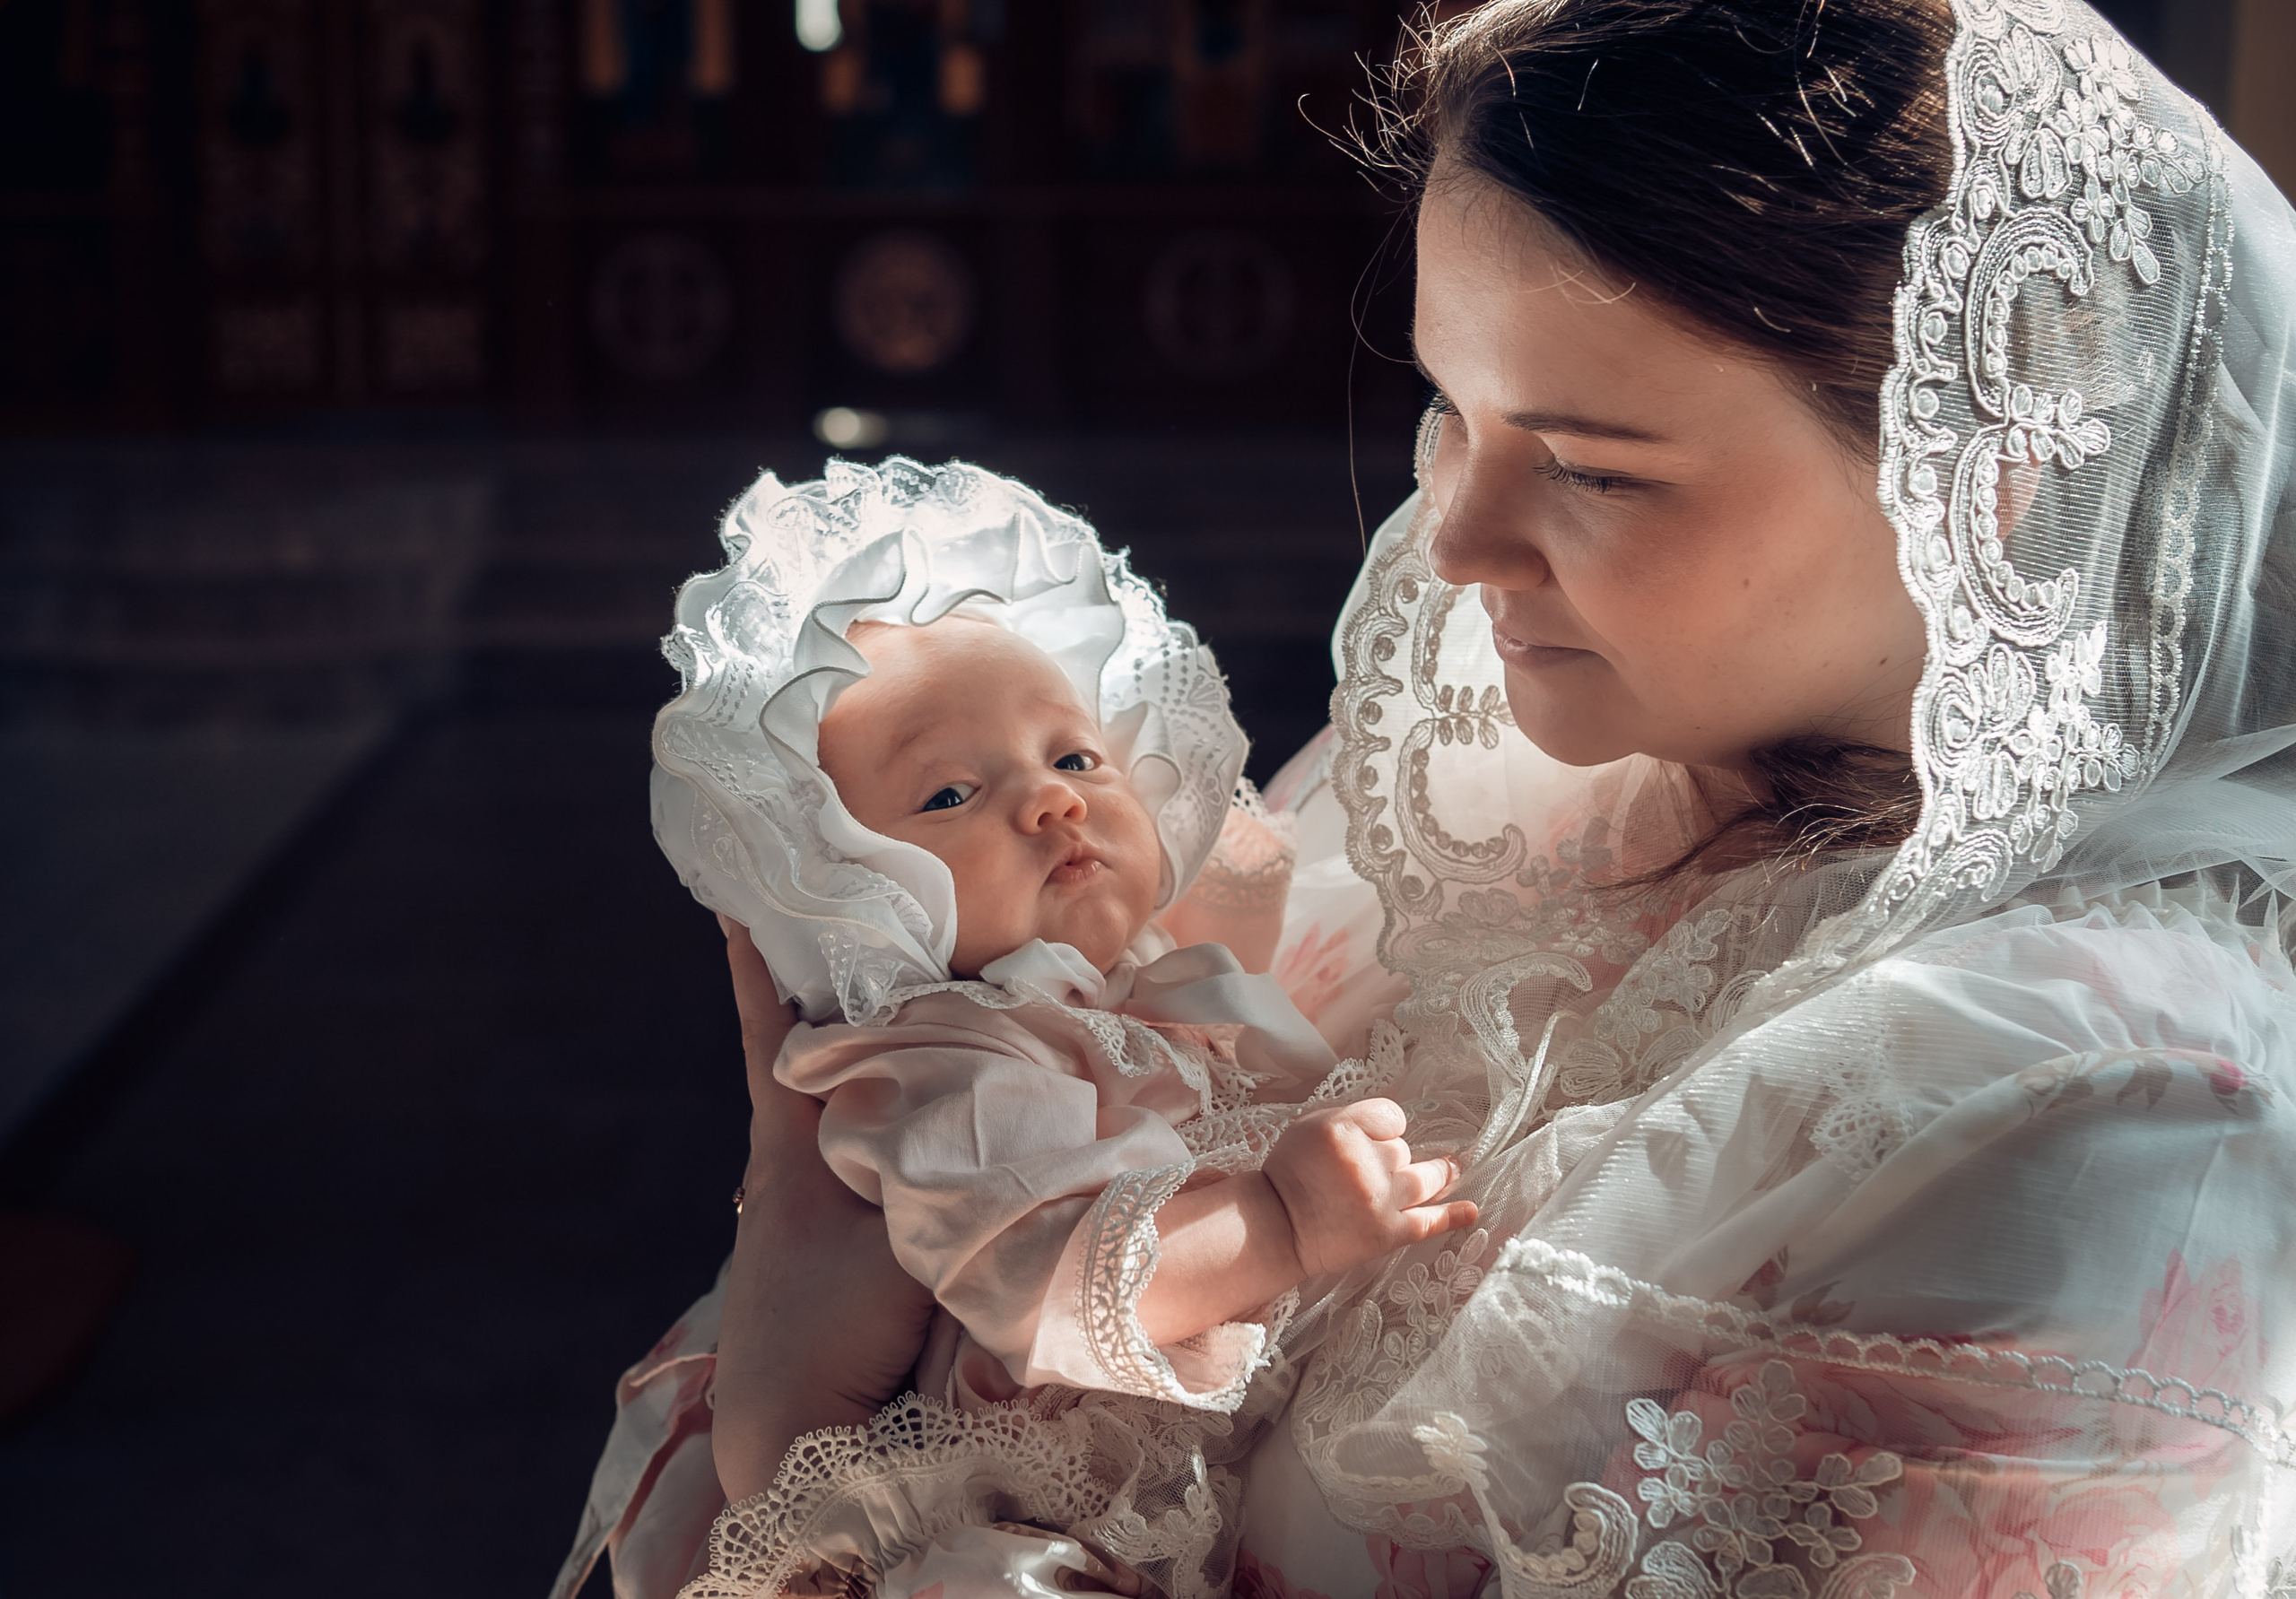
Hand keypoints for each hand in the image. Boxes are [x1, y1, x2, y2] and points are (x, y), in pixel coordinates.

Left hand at [710, 915, 938, 1501]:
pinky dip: (906, 1125)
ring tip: (935, 1001)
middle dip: (848, 993)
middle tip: (887, 924)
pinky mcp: (840, 1252)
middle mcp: (795, 1162)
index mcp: (789, 1141)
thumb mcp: (903, 1231)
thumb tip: (1032, 1103)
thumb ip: (960, 1166)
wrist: (795, 1437)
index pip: (771, 1028)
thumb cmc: (831, 1329)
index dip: (757, 961)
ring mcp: (811, 1209)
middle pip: (819, 1054)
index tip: (738, 893)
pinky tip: (944, 1112)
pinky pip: (876, 1160)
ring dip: (883, 1060)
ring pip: (851, 1105)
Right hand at [1261, 1099, 1477, 1278]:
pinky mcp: (1388, 1232)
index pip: (1391, 1116)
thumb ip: (1350, 1119)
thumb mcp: (1308, 1127)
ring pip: (1425, 1177)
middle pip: (1403, 1148)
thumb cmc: (1289, 1176)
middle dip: (1393, 1157)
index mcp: (1343, 1129)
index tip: (1374, 1138)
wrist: (1279, 1228)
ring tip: (1450, 1170)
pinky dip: (1453, 1216)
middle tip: (1377, 1170)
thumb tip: (1390, 1124)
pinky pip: (1430, 1222)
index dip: (1386, 1127)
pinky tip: (1472, 1211)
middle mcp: (1367, 1161)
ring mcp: (1381, 1199)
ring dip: (1440, 1173)